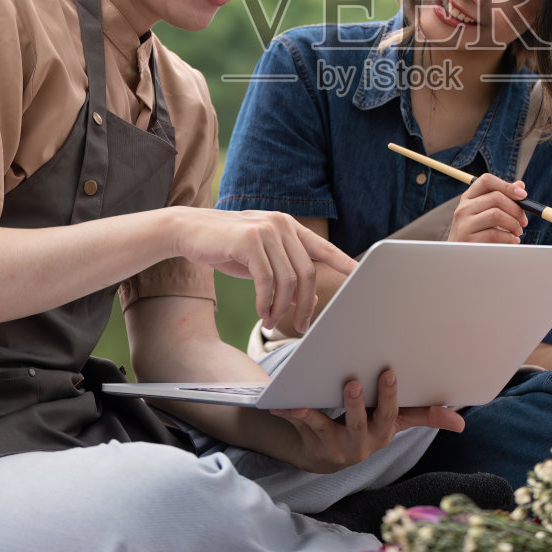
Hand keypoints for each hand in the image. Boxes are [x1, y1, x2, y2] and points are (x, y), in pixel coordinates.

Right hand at [169, 208, 356, 332]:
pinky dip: (265, 302)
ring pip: (287, 279)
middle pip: (307, 272)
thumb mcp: (260, 258)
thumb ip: (284, 271)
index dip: (344, 263)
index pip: (323, 248)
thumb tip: (308, 299)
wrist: (189, 230)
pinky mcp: (249, 240)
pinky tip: (261, 313)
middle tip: (301, 326)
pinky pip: (266, 280)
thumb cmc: (226, 246)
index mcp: (289, 227)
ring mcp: (266, 230)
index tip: (362, 277)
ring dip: (282, 307)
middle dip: (305, 304)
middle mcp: (282, 225)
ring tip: (271, 322)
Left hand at [270, 369, 465, 472]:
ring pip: (330, 425)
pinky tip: (280, 402)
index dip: (392, 396)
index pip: (393, 415)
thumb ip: (425, 416)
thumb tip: (461, 423)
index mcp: (384, 432)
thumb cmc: (366, 425)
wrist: (324, 453)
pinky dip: (292, 412)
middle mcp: (362, 443)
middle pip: (361, 422)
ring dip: (322, 410)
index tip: (390, 372)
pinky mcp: (312, 441)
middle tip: (354, 381)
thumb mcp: (395, 421)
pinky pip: (302, 426)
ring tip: (309, 391)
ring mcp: (335, 445)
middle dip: (358, 403)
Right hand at [449, 173, 528, 243]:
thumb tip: (520, 185)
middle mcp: (464, 208)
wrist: (459, 258)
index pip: (486, 180)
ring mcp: (464, 224)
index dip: (507, 185)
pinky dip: (509, 238)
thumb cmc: (477, 233)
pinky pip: (494, 234)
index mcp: (468, 198)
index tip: (523, 195)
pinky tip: (512, 241)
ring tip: (517, 232)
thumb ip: (502, 198)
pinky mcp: (469, 240)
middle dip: (516, 209)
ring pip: (496, 215)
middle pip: (496, 197)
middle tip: (523, 221)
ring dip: (513, 224)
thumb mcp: (486, 213)